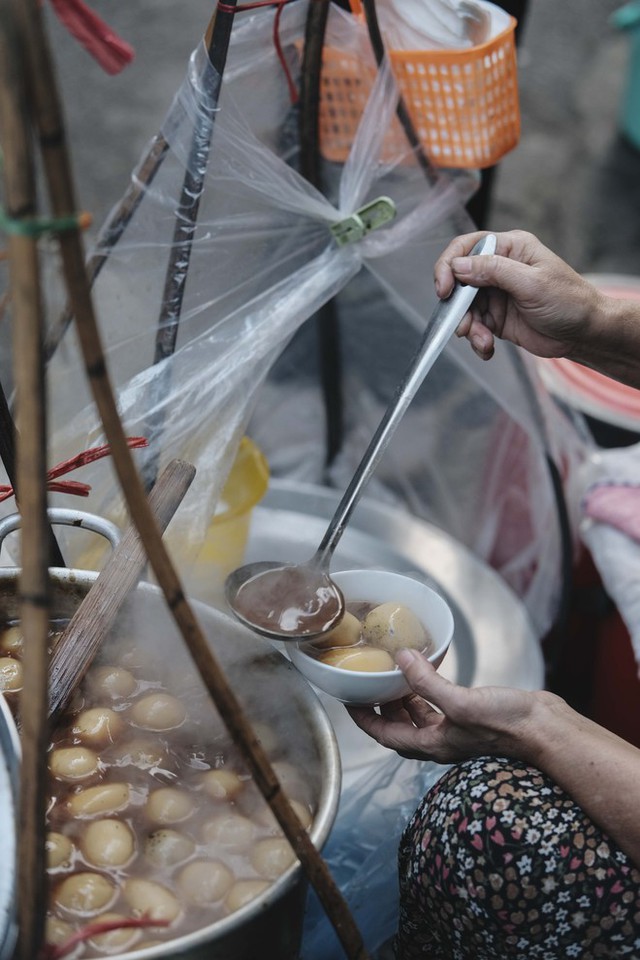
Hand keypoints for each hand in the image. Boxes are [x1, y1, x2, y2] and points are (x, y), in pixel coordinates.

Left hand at [347, 648, 549, 764]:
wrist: (547, 731)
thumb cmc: (509, 725)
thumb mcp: (461, 702)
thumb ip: (428, 683)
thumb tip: (402, 658)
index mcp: (433, 745)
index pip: (385, 735)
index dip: (363, 719)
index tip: (347, 700)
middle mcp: (442, 742)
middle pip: (399, 728)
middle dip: (381, 709)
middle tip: (368, 686)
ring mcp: (458, 732)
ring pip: (419, 718)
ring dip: (403, 700)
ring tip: (393, 676)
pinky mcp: (472, 719)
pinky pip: (439, 707)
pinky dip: (427, 693)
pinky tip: (429, 675)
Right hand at [434, 229, 601, 360]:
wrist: (584, 333)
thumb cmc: (569, 302)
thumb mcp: (531, 283)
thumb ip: (493, 271)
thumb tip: (458, 266)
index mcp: (510, 248)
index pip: (466, 248)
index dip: (449, 266)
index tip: (444, 290)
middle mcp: (499, 268)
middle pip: (459, 281)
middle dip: (457, 306)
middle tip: (463, 326)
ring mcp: (496, 294)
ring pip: (464, 308)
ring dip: (468, 327)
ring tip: (483, 340)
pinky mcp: (496, 318)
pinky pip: (474, 327)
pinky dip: (476, 339)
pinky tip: (488, 347)